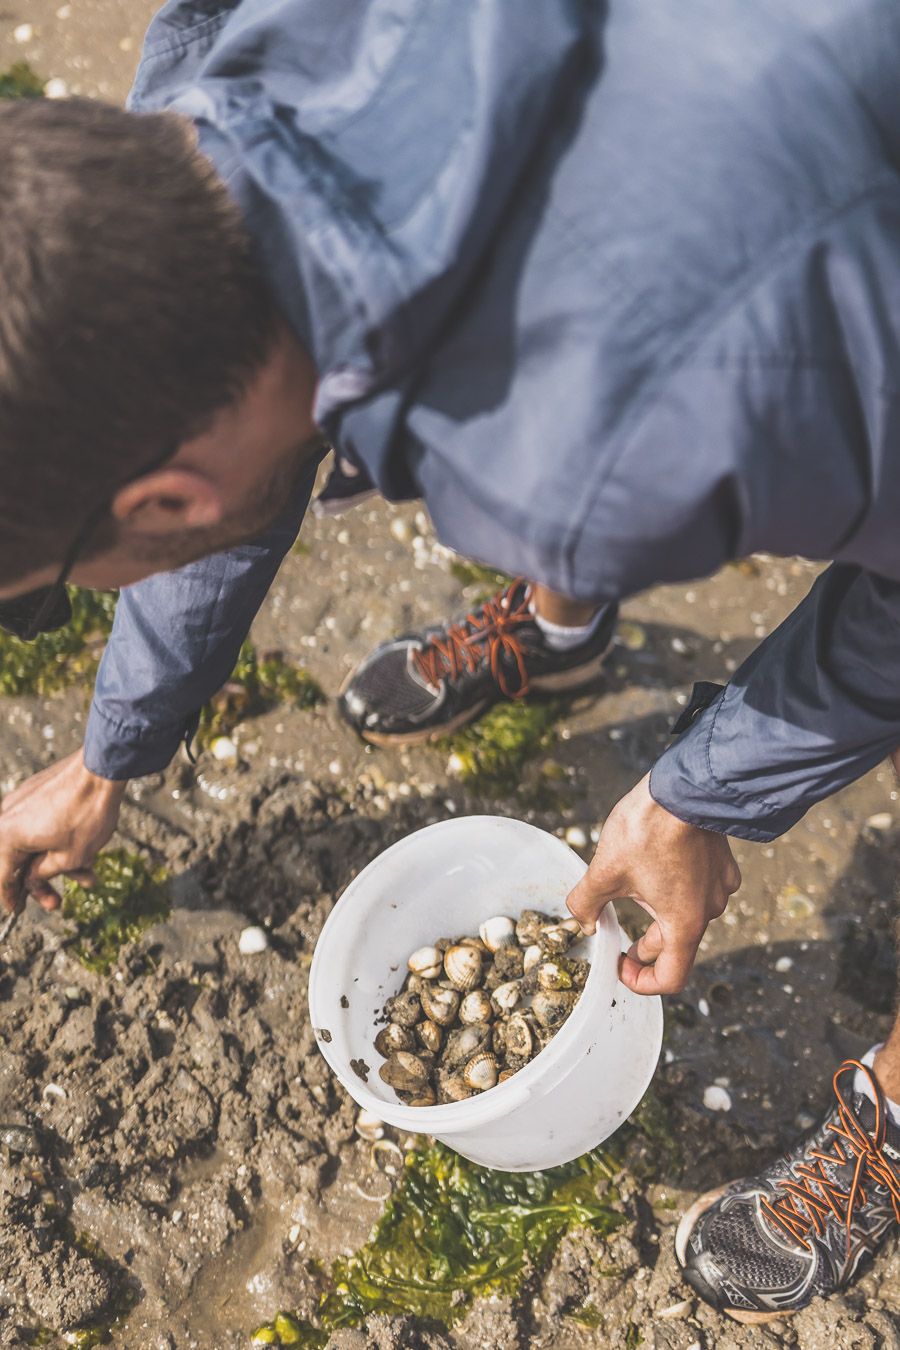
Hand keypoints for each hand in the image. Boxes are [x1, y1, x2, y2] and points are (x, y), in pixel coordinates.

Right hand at [0, 749, 126, 913]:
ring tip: (89, 877)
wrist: (102, 770)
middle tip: (57, 902)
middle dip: (41, 883)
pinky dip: (60, 842)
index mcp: (6, 836)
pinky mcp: (38, 792)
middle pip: (19, 859)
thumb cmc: (86, 815)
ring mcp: (22, 802)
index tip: (17, 909)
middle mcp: (7, 817)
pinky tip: (88, 856)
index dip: (9, 897)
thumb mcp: (68, 858)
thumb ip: (42, 873)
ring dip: (59, 863)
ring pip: (36, 843)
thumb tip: (32, 876)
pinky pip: (42, 825)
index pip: (1, 876)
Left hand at [566, 773, 740, 994]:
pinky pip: (699, 887)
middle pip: (675, 946)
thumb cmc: (648, 829)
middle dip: (644, 946)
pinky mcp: (722, 862)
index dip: (642, 982)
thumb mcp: (604, 870)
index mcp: (683, 923)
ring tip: (631, 890)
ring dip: (659, 913)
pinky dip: (676, 888)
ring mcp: (719, 885)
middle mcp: (708, 910)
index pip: (671, 978)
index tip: (621, 965)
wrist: (686, 785)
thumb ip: (587, 904)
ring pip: (686, 914)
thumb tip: (583, 922)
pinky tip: (655, 867)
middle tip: (617, 936)